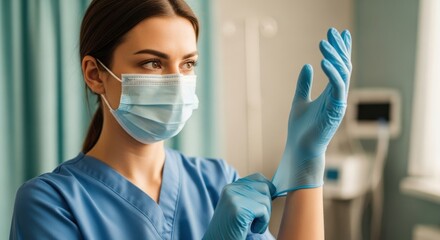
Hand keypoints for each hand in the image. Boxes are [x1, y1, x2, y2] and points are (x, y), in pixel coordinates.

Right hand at [203, 173, 275, 239]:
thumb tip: (274, 189)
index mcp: (231, 187)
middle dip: (267, 205)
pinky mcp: (237, 209)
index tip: (264, 205)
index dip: (267, 190)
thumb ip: (252, 196)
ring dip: (266, 216)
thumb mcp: (240, 208)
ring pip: (266, 199)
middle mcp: (231, 189)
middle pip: (265, 187)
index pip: (258, 177)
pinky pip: (263, 211)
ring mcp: (233, 198)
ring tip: (255, 225)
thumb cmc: (232, 229)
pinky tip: (254, 229)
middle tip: (258, 219)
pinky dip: (263, 223)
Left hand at [272, 28, 351, 195]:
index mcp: (330, 94)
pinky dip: (333, 73)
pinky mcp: (336, 110)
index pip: (338, 67)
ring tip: (324, 42)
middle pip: (343, 67)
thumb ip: (304, 84)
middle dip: (339, 48)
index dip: (339, 51)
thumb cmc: (300, 128)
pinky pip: (338, 87)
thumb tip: (307, 65)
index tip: (338, 34)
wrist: (299, 148)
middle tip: (333, 31)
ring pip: (342, 74)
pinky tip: (323, 60)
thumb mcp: (299, 100)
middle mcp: (337, 96)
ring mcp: (338, 103)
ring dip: (335, 57)